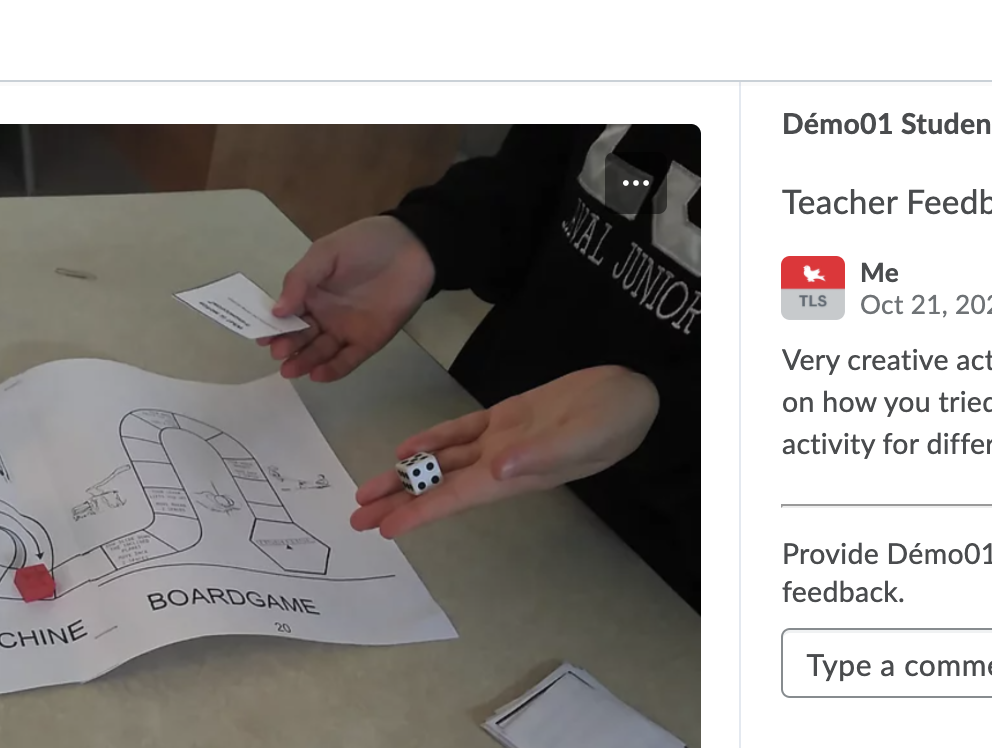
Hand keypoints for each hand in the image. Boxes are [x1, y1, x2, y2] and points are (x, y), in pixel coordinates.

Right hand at [258, 216, 435, 381]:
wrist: (413, 248)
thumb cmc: (365, 244)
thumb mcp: (325, 253)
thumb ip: (300, 280)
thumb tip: (276, 310)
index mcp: (310, 292)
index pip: (286, 314)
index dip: (272, 326)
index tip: (261, 336)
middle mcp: (324, 314)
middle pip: (301, 336)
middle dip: (288, 346)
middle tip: (278, 353)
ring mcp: (346, 329)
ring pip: (321, 351)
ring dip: (304, 361)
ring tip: (290, 369)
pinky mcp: (369, 341)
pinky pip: (348, 359)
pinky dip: (333, 369)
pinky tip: (317, 374)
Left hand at [350, 366, 659, 537]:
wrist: (634, 392)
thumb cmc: (616, 418)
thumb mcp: (584, 437)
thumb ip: (542, 454)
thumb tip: (498, 471)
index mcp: (516, 473)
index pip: (457, 497)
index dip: (420, 512)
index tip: (387, 530)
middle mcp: (502, 463)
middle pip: (439, 486)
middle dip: (398, 501)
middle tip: (357, 518)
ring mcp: (503, 440)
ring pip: (443, 462)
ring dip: (406, 476)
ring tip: (368, 490)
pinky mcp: (508, 418)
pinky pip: (462, 433)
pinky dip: (434, 440)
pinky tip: (408, 450)